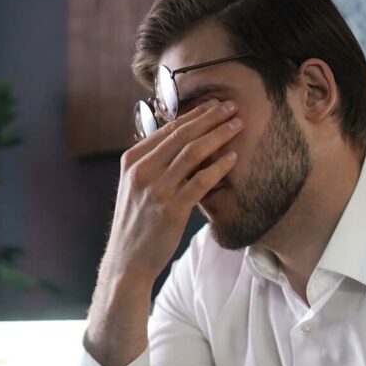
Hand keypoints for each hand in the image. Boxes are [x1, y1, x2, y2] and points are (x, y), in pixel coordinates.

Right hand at [103, 99, 243, 284]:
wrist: (127, 260)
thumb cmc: (136, 223)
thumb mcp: (136, 187)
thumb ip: (153, 164)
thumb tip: (180, 143)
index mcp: (132, 161)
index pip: (168, 129)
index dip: (194, 114)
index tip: (214, 105)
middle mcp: (142, 171)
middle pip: (182, 135)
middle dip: (210, 118)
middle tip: (232, 107)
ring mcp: (156, 190)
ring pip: (193, 153)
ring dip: (219, 136)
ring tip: (238, 126)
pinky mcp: (172, 209)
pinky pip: (200, 181)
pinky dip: (218, 167)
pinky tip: (233, 158)